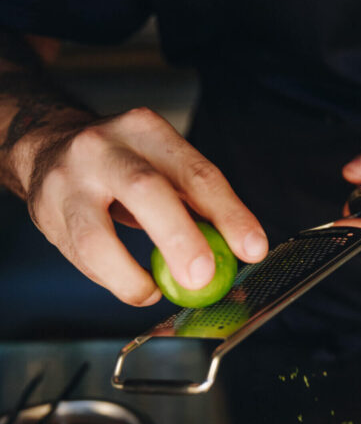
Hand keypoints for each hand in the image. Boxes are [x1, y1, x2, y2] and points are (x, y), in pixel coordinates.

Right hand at [14, 107, 267, 304]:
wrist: (46, 148)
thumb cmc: (122, 164)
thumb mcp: (162, 165)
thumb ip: (198, 204)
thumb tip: (241, 252)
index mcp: (147, 131)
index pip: (197, 173)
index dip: (228, 214)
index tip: (252, 248)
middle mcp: (104, 147)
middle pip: (146, 190)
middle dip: (179, 238)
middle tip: (202, 277)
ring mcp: (68, 179)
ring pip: (97, 238)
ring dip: (131, 277)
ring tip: (155, 292)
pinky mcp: (45, 212)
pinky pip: (82, 258)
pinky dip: (112, 279)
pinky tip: (132, 283)